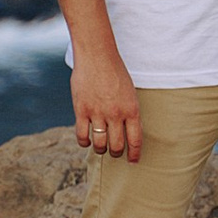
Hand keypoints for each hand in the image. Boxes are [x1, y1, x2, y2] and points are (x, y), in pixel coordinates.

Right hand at [70, 47, 143, 161]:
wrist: (97, 56)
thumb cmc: (115, 72)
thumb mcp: (129, 92)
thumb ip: (128, 112)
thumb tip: (126, 130)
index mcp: (132, 109)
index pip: (135, 140)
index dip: (134, 154)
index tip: (133, 161)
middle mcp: (116, 114)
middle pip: (116, 145)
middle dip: (116, 153)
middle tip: (115, 153)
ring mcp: (98, 113)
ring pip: (99, 144)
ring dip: (101, 150)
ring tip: (101, 148)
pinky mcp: (81, 110)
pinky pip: (82, 135)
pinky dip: (84, 142)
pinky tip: (86, 141)